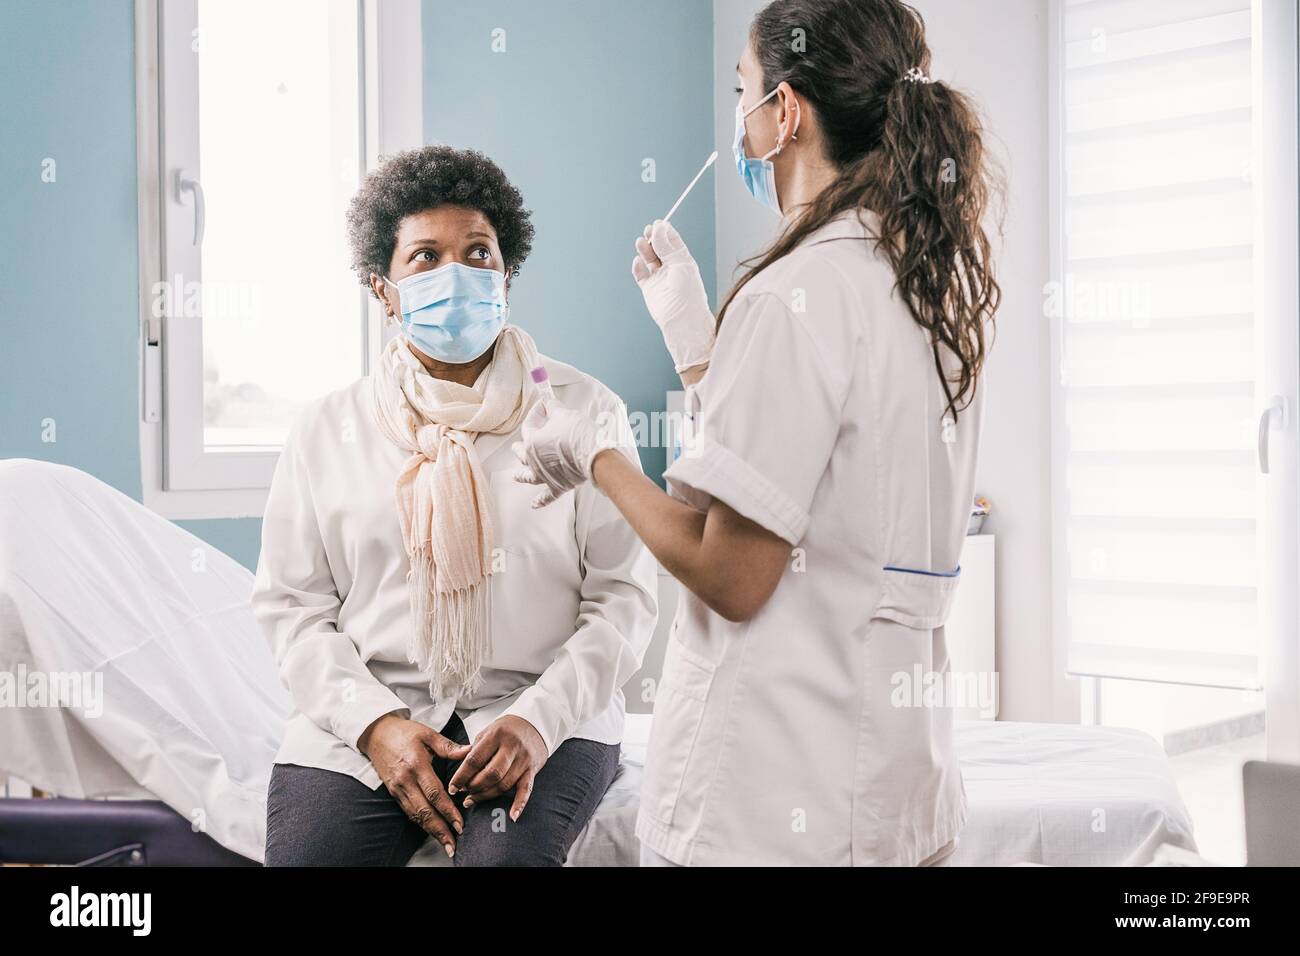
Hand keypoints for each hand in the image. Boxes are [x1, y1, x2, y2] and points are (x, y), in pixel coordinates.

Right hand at [358, 713, 470, 857]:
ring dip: (431, 830)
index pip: (434, 793)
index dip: (447, 811)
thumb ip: (449, 747)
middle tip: (454, 843)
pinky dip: (420, 823)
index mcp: (416, 765)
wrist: (377, 733)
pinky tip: (431, 830)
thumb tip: (471, 752)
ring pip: (415, 815)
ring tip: (445, 842)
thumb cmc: (404, 732)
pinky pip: (408, 811)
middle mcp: (405, 780)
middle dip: (440, 829)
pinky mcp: (393, 792)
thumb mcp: (428, 734)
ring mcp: (398, 788)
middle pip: (424, 811)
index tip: (459, 823)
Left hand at [447, 715, 546, 821]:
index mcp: (496, 735)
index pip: (475, 759)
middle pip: (491, 774)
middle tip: (464, 792)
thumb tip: (453, 764)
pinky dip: (520, 804)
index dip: (462, 776)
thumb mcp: (486, 733)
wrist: (534, 723)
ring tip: (473, 800)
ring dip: (487, 796)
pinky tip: (512, 816)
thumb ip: (471, 750)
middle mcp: (511, 747)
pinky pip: (526, 789)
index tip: (452, 787)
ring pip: (504, 784)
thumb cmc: (505, 730)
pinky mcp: (532, 769)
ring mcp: (523, 759)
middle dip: (474, 787)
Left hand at [512, 400, 617, 507]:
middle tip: (515, 446)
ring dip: (521, 475)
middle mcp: (534, 460)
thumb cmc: (578, 434)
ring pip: (528, 476)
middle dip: (519, 447)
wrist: (592, 455)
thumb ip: (553, 408)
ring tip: (515, 476)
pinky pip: (546, 496)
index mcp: (532, 442)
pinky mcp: (557, 486)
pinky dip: (540, 501)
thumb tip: (549, 404)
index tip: (542, 408)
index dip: (535, 414)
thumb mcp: (564, 414)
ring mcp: (544, 475)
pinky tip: (534, 504)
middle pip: (522, 452)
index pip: (529, 425)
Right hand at [632, 219, 715, 372]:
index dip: (664, 231)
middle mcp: (671, 267)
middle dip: (652, 238)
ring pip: (648, 258)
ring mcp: (659, 278)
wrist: (682, 320)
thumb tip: (659, 227)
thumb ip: (667, 246)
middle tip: (648, 231)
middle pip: (658, 247)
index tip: (658, 223)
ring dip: (644, 249)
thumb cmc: (688, 292)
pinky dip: (637, 266)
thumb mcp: (680, 264)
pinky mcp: (649, 289)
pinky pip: (640, 274)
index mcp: (683, 260)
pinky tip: (638, 262)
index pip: (672, 240)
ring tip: (641, 242)